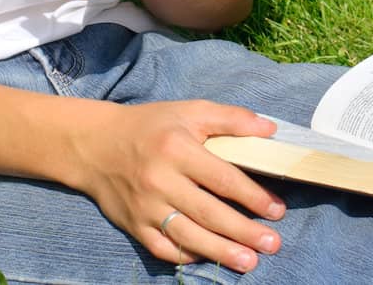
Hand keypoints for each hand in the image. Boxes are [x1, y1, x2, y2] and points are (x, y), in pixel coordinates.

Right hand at [67, 99, 284, 269]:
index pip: (223, 178)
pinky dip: (187, 256)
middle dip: (244, 231)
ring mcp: (145, 207)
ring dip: (221, 252)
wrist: (96, 145)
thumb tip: (270, 130)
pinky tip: (210, 258)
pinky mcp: (134, 225)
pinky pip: (163, 248)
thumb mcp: (190, 110)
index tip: (276, 210)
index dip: (253, 197)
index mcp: (177, 149)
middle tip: (272, 244)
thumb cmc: (151, 126)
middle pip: (209, 213)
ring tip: (249, 262)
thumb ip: (232, 119)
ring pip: (188, 236)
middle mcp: (160, 180)